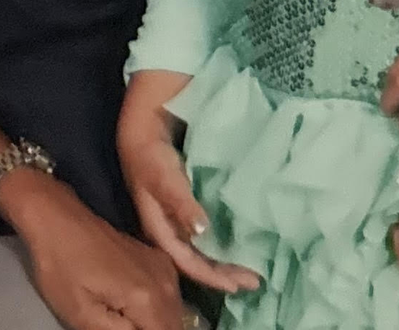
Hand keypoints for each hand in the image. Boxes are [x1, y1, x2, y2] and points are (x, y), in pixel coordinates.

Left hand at [0, 168, 185, 329]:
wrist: (56, 217)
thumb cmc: (61, 266)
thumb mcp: (81, 316)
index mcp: (150, 298)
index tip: (119, 326)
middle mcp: (167, 282)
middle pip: (173, 326)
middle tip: (116, 323)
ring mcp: (165, 267)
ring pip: (172, 314)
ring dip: (154, 323)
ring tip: (120, 316)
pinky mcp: (159, 259)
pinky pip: (167, 297)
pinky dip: (154, 310)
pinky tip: (129, 308)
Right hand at [117, 78, 259, 295]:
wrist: (145, 116)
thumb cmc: (149, 147)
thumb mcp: (161, 174)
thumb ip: (179, 203)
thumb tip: (202, 234)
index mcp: (157, 224)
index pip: (183, 260)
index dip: (209, 275)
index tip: (238, 283)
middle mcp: (168, 223)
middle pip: (194, 258)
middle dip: (221, 273)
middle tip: (253, 281)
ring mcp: (178, 211)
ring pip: (201, 246)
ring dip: (223, 259)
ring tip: (250, 267)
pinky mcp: (187, 198)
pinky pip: (206, 228)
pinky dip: (222, 238)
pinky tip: (238, 239)